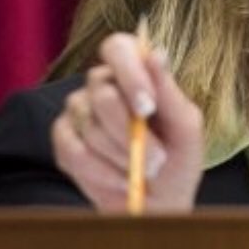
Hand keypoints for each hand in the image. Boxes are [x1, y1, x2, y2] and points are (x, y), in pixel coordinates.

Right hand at [51, 33, 203, 211]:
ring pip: (89, 126)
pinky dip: (100, 172)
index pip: (118, 48)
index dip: (130, 74)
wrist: (158, 200)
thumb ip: (168, 91)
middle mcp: (102, 83)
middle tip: (157, 158)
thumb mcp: (185, 125)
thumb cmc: (177, 156)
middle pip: (102, 93)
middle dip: (130, 132)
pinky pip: (72, 151)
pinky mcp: (63, 140)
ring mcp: (79, 110)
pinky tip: (121, 178)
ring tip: (144, 171)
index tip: (148, 108)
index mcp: (135, 70)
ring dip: (122, 156)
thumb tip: (156, 53)